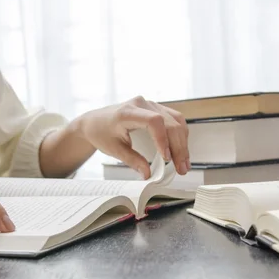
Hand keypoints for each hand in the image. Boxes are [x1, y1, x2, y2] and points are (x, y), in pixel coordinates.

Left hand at [75, 95, 189, 177]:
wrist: (95, 122)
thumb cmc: (101, 132)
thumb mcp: (114, 150)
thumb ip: (132, 161)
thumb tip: (148, 174)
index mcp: (128, 112)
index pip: (154, 121)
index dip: (163, 139)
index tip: (166, 158)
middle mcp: (142, 104)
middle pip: (170, 123)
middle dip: (178, 147)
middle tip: (181, 168)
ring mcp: (151, 105)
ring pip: (176, 121)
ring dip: (183, 143)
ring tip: (184, 163)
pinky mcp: (156, 109)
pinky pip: (175, 120)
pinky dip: (180, 136)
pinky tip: (181, 151)